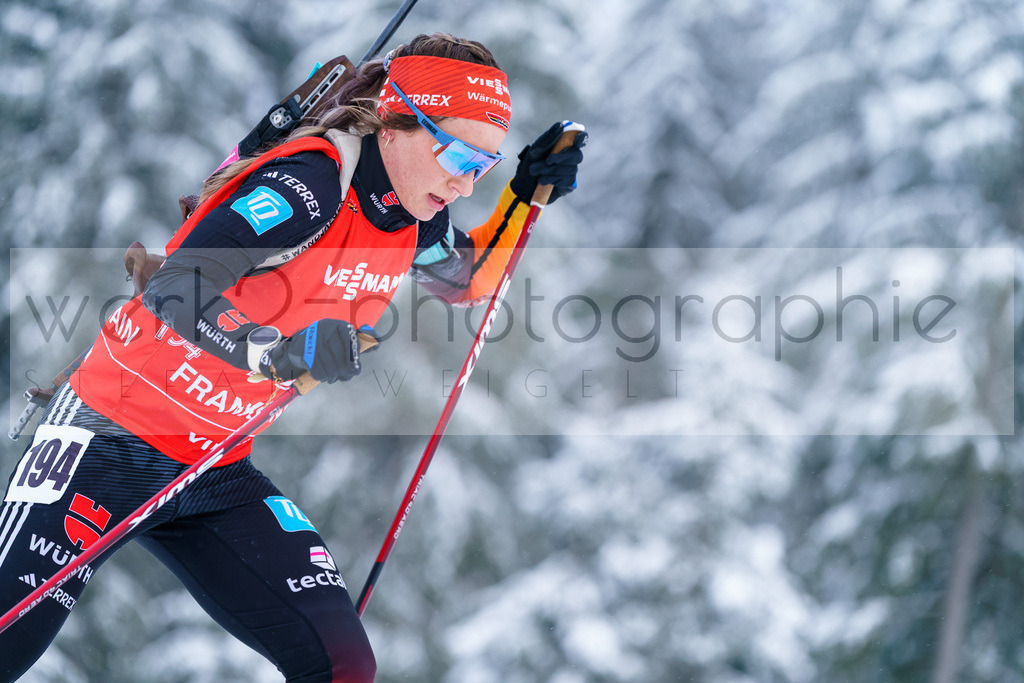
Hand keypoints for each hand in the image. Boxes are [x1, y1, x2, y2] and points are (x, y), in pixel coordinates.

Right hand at [263, 320, 378, 383]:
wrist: (301, 344)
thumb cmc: (329, 343)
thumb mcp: (345, 339)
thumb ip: (362, 340)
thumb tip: (377, 341)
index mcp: (339, 325)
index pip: (351, 342)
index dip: (354, 359)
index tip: (356, 370)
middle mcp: (326, 328)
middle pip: (340, 355)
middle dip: (345, 370)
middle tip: (346, 377)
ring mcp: (312, 339)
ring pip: (329, 364)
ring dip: (333, 376)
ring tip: (334, 378)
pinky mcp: (302, 350)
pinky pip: (317, 369)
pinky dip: (322, 377)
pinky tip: (324, 377)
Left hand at [510, 121, 587, 204]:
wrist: (522, 188)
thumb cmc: (527, 167)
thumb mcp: (534, 151)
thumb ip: (548, 139)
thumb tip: (561, 125)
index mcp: (562, 146)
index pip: (579, 139)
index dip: (582, 138)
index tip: (577, 141)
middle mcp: (568, 158)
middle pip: (576, 155)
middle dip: (562, 158)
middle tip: (548, 161)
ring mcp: (569, 172)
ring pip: (570, 169)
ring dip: (551, 171)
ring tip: (537, 173)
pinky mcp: (568, 185)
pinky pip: (567, 180)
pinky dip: (553, 180)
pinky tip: (543, 181)